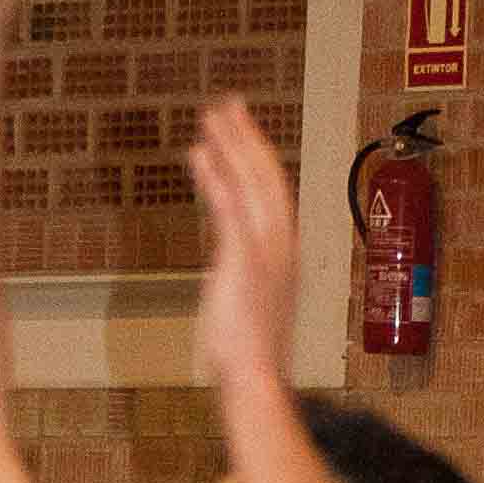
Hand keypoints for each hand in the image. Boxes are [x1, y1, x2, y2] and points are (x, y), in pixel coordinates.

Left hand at [189, 92, 300, 400]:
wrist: (255, 379)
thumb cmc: (246, 352)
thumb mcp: (242, 299)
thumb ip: (234, 270)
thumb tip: (222, 260)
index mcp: (282, 251)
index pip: (270, 191)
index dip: (255, 156)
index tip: (238, 130)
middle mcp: (280, 244)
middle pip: (264, 176)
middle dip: (245, 136)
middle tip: (226, 103)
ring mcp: (266, 251)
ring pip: (250, 183)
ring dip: (231, 145)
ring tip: (210, 115)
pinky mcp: (244, 260)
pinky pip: (230, 208)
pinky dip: (217, 177)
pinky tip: (201, 153)